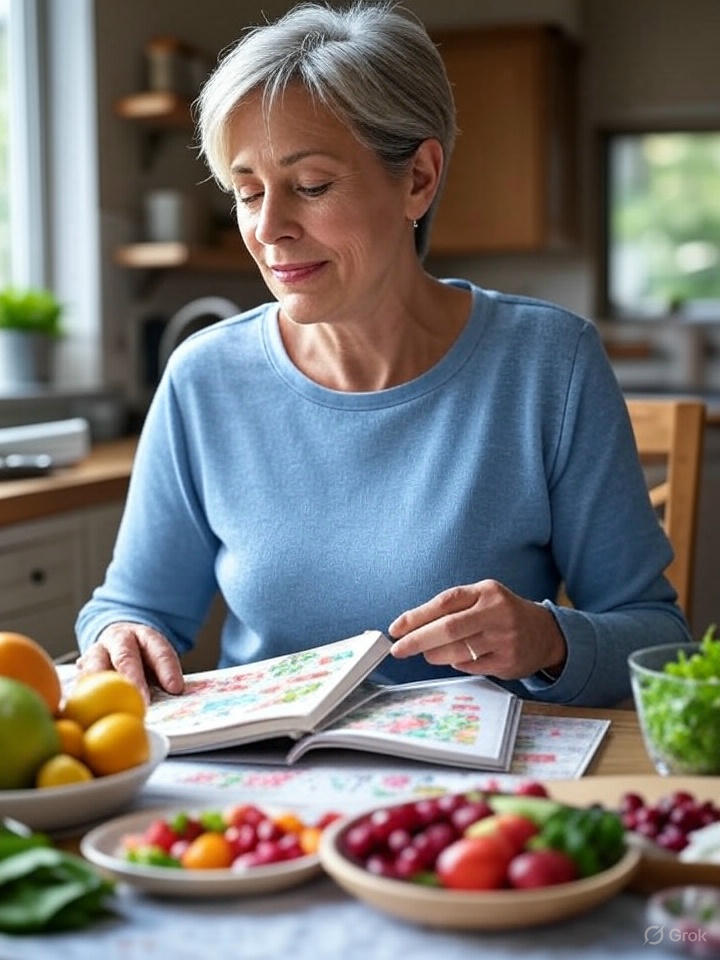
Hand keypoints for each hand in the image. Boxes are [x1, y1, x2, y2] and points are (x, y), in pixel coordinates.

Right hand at [75, 622, 183, 702]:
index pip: (158, 650)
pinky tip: (90, 710)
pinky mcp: (82, 666)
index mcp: (144, 635)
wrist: (116, 638)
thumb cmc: (141, 654)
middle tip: (143, 702)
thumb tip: (173, 695)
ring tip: (111, 708)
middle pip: (125, 657)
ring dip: (104, 688)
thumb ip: (163, 673)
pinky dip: (84, 695)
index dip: (167, 669)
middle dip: (134, 680)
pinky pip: (81, 680)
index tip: (175, 688)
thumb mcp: (156, 656)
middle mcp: (118, 639)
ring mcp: (96, 651)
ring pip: (96, 666)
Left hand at [388, 580, 565, 679]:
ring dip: (434, 654)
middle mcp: (497, 613)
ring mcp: (504, 638)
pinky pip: (470, 666)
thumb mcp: (482, 598)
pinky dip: (455, 664)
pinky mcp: (507, 661)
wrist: (544, 634)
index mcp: (486, 592)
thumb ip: (453, 608)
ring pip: (457, 650)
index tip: (396, 628)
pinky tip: (455, 659)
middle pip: (449, 628)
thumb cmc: (501, 614)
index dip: (417, 616)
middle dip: (418, 640)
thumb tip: (412, 627)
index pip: (445, 602)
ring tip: (427, 653)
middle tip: (399, 648)